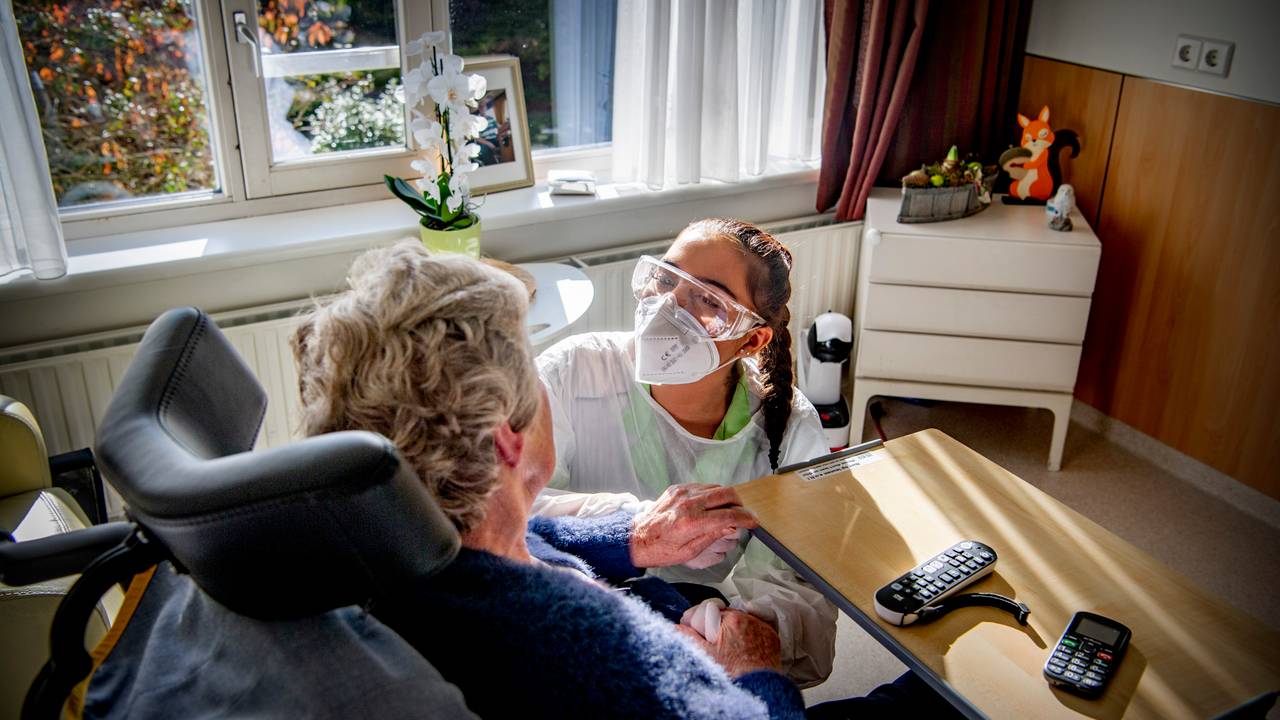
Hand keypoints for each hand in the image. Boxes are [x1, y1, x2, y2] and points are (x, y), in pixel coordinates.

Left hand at [630, 484, 756, 567]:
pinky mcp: (676, 488)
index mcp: (692, 522)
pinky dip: (711, 495)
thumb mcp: (690, 552)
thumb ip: (713, 536)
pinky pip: (702, 486)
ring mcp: (682, 492)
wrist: (635, 538)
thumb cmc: (661, 550)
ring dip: (726, 498)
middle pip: (726, 493)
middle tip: (742, 515)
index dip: (746, 518)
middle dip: (739, 504)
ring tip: (727, 511)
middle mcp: (688, 503)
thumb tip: (732, 525)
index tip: (753, 522)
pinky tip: (709, 507)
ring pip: (715, 487)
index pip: (729, 515)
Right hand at [679, 609, 781, 676]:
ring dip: (730, 626)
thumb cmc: (733, 674)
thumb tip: (676, 627)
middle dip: (713, 623)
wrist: (760, 688)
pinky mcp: (770, 634)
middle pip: (722, 612)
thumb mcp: (705, 655)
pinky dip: (749, 629)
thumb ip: (688, 636)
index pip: (706, 608)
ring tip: (726, 644)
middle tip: (709, 639)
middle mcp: (746, 617)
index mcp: (728, 620)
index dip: (695, 618)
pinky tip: (742, 640)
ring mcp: (760, 625)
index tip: (691, 626)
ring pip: (738, 617)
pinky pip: (757, 623)